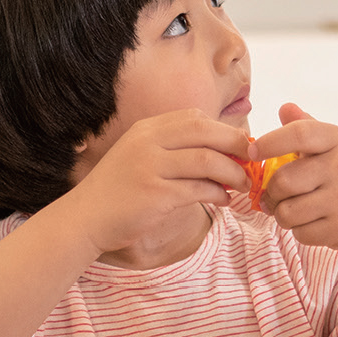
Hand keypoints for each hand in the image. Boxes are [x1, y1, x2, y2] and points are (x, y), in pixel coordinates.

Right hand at [60, 110, 248, 253]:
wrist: (85, 218)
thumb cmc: (117, 191)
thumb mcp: (139, 156)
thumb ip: (171, 148)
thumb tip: (219, 149)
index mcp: (146, 129)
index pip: (195, 118)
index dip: (223, 129)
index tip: (241, 143)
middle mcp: (148, 142)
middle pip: (205, 132)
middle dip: (236, 145)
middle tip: (253, 160)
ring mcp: (150, 167)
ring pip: (207, 161)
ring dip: (233, 173)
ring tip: (243, 184)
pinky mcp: (155, 194)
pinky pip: (199, 189)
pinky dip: (218, 194)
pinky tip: (224, 199)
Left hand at [249, 103, 337, 251]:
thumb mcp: (328, 146)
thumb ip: (304, 127)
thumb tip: (285, 108)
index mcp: (336, 140)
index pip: (299, 133)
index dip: (270, 142)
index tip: (253, 153)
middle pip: (283, 181)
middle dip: (272, 193)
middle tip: (276, 196)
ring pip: (287, 212)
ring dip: (283, 215)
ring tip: (296, 210)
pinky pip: (300, 233)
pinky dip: (300, 232)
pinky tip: (314, 223)